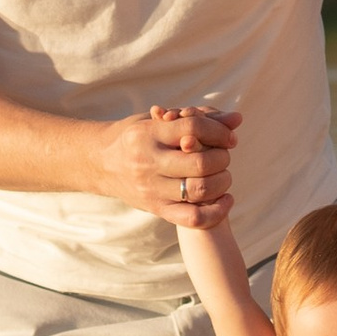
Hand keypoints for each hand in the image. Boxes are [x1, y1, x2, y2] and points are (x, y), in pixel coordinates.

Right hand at [105, 103, 241, 226]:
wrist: (99, 163)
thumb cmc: (136, 136)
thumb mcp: (159, 119)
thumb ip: (197, 117)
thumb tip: (237, 119)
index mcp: (148, 134)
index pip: (193, 128)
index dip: (219, 131)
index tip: (229, 136)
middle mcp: (147, 162)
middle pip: (200, 162)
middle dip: (222, 157)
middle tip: (224, 155)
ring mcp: (151, 189)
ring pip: (199, 190)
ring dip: (222, 181)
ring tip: (223, 174)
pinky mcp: (155, 209)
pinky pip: (193, 218)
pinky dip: (216, 211)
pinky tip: (225, 198)